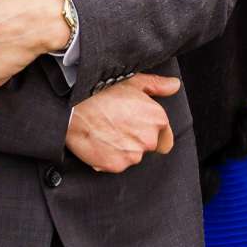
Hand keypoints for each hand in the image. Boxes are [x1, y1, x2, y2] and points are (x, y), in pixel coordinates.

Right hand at [64, 73, 181, 172]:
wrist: (72, 106)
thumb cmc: (101, 90)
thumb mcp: (132, 81)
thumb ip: (157, 85)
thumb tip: (174, 85)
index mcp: (157, 119)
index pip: (165, 138)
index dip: (151, 132)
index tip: (137, 127)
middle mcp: (148, 139)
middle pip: (147, 147)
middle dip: (135, 140)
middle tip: (116, 125)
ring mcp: (132, 154)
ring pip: (130, 156)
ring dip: (121, 149)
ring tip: (104, 131)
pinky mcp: (115, 165)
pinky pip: (114, 164)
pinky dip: (107, 157)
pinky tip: (97, 141)